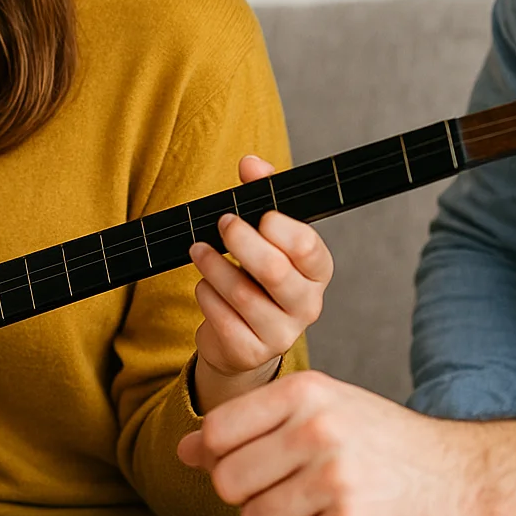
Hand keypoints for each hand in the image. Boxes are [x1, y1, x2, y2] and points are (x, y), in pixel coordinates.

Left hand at [178, 369, 515, 515]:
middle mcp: (317, 430)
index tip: (248, 460)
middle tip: (285, 487)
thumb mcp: (318, 409)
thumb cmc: (379, 438)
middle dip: (246, 493)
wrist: (457, 473)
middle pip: (227, 481)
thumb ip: (250, 425)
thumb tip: (183, 449)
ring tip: (313, 504)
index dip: (220, 455)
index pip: (217, 430)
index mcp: (305, 391)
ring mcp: (334, 481)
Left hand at [189, 154, 333, 411]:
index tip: (258, 214)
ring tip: (199, 250)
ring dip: (214, 266)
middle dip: (242, 242)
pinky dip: (206, 297)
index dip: (280, 228)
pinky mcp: (252, 353)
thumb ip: (262, 194)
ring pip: (243, 295)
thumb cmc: (256, 276)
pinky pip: (222, 319)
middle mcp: (307, 305)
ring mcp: (281, 334)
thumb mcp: (264, 236)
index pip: (308, 247)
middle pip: (275, 271)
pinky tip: (204, 286)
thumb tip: (251, 163)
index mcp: (317, 271)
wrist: (241, 337)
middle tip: (223, 223)